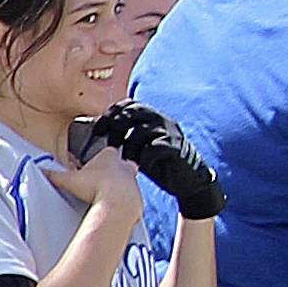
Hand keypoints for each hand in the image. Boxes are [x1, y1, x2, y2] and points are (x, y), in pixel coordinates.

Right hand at [45, 143, 143, 222]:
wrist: (118, 204)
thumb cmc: (97, 187)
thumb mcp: (69, 180)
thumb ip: (54, 175)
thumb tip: (41, 172)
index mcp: (109, 156)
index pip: (106, 152)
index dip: (99, 160)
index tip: (92, 169)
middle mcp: (124, 166)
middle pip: (122, 164)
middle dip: (114, 171)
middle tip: (102, 182)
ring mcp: (133, 181)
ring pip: (129, 180)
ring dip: (120, 187)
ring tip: (108, 197)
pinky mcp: (138, 196)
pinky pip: (132, 197)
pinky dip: (125, 202)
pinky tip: (116, 207)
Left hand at [78, 101, 225, 220]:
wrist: (189, 181)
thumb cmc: (162, 164)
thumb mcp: (142, 146)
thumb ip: (127, 136)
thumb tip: (103, 134)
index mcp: (152, 115)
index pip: (127, 104)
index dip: (110, 115)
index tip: (98, 131)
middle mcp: (161, 119)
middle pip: (132, 113)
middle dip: (116, 128)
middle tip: (111, 146)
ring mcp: (170, 132)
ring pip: (140, 132)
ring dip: (129, 148)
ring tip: (127, 161)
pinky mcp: (176, 148)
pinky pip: (153, 149)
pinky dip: (144, 159)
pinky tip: (142, 167)